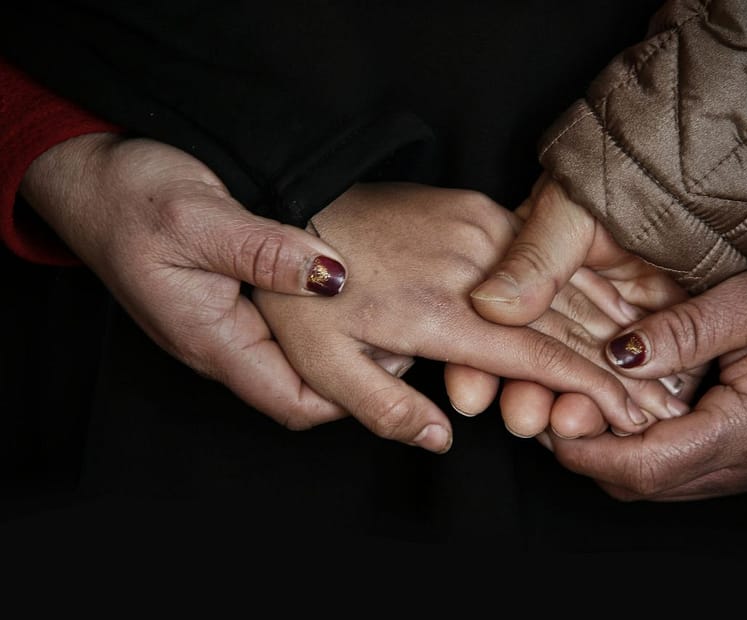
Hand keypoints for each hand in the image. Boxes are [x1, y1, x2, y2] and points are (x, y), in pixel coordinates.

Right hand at [19, 133, 364, 427]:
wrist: (88, 174)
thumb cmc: (131, 196)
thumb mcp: (201, 217)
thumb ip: (265, 251)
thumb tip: (333, 276)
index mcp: (213, 339)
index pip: (293, 402)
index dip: (350, 396)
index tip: (396, 362)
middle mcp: (222, 342)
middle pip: (301, 387)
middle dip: (355, 375)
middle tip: (405, 335)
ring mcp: (225, 322)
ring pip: (295, 356)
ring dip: (340, 345)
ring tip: (387, 312)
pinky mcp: (228, 297)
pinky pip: (282, 324)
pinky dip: (320, 315)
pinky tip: (346, 286)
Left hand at [252, 182, 686, 452]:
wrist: (293, 202)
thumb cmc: (305, 296)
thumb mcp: (324, 367)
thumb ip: (387, 408)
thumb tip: (444, 440)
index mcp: (439, 315)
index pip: (534, 358)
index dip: (588, 389)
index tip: (632, 413)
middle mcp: (471, 270)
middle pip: (563, 323)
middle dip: (617, 365)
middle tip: (661, 398)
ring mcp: (477, 231)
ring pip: (562, 284)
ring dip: (612, 324)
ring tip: (655, 356)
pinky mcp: (475, 208)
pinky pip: (543, 253)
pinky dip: (582, 282)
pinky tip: (613, 301)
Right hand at [465, 174, 705, 438]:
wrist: (694, 170)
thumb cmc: (621, 171)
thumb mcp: (568, 212)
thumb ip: (534, 259)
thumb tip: (491, 305)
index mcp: (530, 273)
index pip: (496, 327)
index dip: (477, 364)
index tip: (472, 397)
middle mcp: (566, 302)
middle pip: (538, 363)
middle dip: (529, 397)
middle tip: (527, 421)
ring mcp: (612, 320)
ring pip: (589, 376)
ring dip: (577, 406)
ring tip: (574, 426)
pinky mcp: (658, 330)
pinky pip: (644, 372)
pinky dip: (635, 395)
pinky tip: (624, 418)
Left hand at [548, 239, 746, 499]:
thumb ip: (683, 332)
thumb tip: (616, 356)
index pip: (646, 468)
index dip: (587, 452)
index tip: (548, 420)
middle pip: (645, 484)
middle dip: (590, 455)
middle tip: (553, 406)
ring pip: (660, 479)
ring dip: (614, 451)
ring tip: (580, 401)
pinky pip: (682, 464)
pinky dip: (644, 443)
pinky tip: (626, 403)